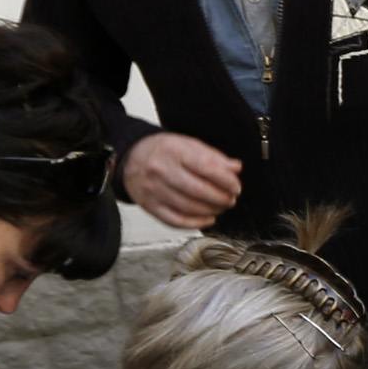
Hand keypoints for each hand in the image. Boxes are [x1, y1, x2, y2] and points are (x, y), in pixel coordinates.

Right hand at [121, 132, 245, 229]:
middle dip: (221, 198)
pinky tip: (208, 219)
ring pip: (189, 208)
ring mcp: (154, 190)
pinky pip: (175, 220)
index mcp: (175, 151)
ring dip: (211, 211)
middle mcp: (162, 170)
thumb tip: (235, 168)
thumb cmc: (165, 151)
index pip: (206, 168)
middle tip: (230, 199)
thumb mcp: (189, 145)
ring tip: (221, 207)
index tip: (236, 187)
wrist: (132, 158)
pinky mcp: (150, 206)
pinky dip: (196, 223)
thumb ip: (214, 157)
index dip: (226, 181)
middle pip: (198, 191)